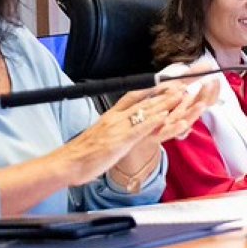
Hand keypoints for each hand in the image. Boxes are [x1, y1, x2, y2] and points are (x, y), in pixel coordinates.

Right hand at [63, 81, 215, 184]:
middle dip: (163, 93)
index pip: (133, 97)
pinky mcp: (119, 141)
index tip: (166, 84)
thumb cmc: (83, 153)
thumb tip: (125, 127)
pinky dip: (152, 121)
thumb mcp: (102, 135)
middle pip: (143, 101)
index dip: (151, 90)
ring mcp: (117, 128)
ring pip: (144, 112)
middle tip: (180, 85)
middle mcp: (115, 118)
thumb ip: (115, 129)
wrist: (66, 163)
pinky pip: (138, 128)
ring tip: (179, 95)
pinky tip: (164, 116)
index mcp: (110, 116)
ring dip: (163, 103)